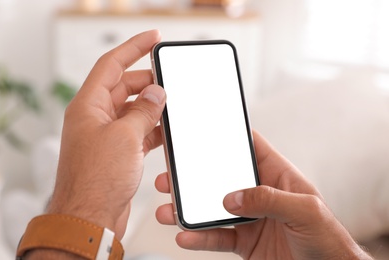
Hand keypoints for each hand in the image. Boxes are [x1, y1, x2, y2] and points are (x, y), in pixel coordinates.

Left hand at [47, 30, 165, 239]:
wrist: (91, 218)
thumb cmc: (96, 181)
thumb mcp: (125, 137)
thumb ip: (143, 111)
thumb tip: (156, 94)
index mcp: (88, 106)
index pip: (111, 65)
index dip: (133, 48)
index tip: (152, 39)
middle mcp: (96, 118)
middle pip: (124, 87)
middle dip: (148, 83)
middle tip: (170, 81)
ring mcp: (107, 136)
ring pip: (134, 111)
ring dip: (152, 108)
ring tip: (172, 106)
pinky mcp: (118, 153)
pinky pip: (138, 132)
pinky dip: (153, 129)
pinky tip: (167, 130)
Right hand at [155, 130, 371, 258]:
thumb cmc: (326, 238)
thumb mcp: (306, 210)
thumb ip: (270, 199)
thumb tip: (232, 198)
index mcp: (277, 176)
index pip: (251, 148)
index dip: (229, 138)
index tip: (203, 131)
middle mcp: (259, 194)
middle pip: (221, 178)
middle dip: (194, 176)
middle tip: (171, 174)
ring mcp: (249, 218)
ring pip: (212, 209)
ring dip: (188, 209)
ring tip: (168, 209)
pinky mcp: (243, 242)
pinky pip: (216, 237)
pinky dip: (199, 237)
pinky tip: (185, 236)